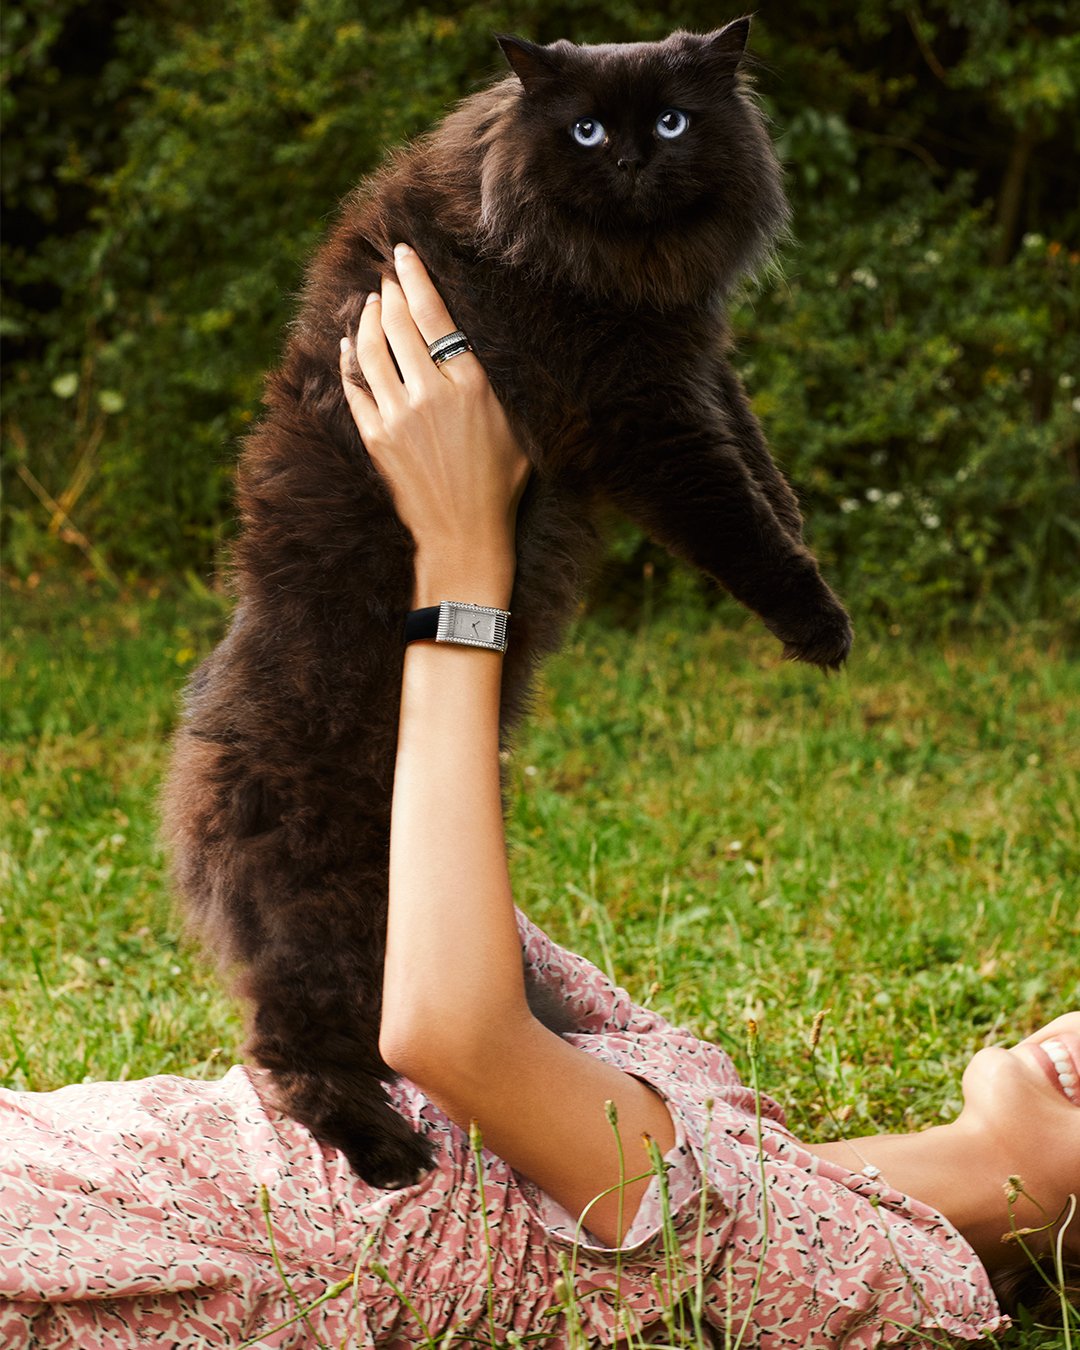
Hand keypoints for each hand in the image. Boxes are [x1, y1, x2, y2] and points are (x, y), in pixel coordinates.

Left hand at [339, 245, 529, 606]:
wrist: (464, 533)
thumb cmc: (499, 483)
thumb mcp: (514, 427)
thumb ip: (491, 383)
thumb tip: (469, 344)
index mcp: (470, 385)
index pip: (434, 315)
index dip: (415, 278)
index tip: (404, 255)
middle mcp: (430, 394)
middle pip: (397, 324)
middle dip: (388, 291)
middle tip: (385, 275)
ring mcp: (398, 416)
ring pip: (370, 349)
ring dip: (365, 319)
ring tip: (368, 303)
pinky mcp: (376, 439)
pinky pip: (355, 387)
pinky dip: (349, 359)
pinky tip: (349, 344)